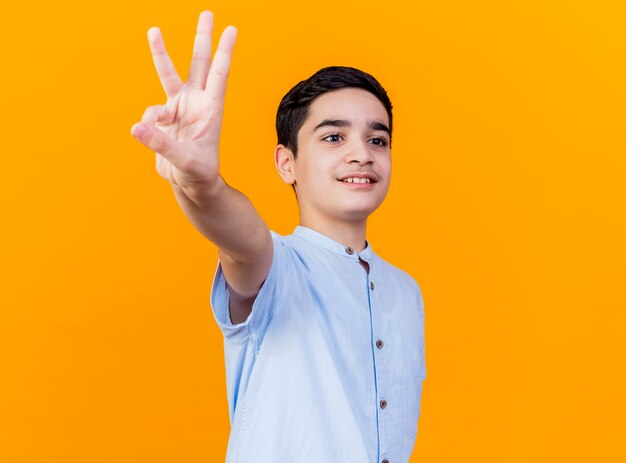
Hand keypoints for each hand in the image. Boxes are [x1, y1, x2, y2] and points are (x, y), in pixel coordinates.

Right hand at [131, 11, 236, 195]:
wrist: (189, 183)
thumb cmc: (198, 172)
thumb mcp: (184, 161)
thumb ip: (161, 144)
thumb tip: (138, 127)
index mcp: (211, 109)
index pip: (219, 75)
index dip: (225, 52)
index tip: (231, 29)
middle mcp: (196, 102)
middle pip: (199, 63)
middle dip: (203, 38)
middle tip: (208, 13)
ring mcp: (180, 106)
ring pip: (169, 74)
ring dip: (161, 52)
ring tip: (154, 30)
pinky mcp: (164, 117)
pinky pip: (150, 112)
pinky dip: (147, 122)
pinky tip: (146, 134)